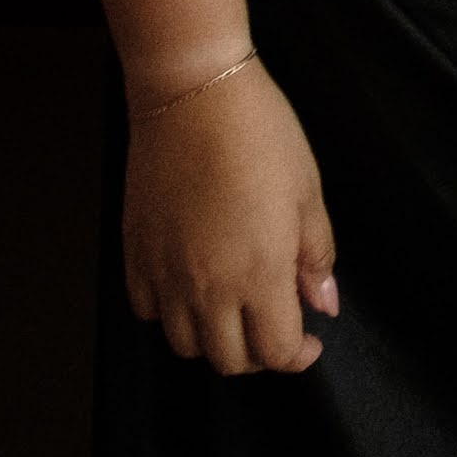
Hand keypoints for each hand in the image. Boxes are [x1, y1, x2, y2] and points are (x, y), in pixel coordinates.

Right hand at [122, 63, 335, 375]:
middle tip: (275, 323)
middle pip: (227, 359)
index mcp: (259, 275)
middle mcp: (206, 287)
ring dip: (213, 339)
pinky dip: (169, 313)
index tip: (309, 339)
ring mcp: (164, 273)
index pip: (274, 353)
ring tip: (234, 308)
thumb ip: (315, 259)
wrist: (194, 97)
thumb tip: (322, 306)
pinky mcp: (134, 254)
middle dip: (258, 354)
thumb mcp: (308, 196)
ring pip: (183, 344)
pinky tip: (190, 287)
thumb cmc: (263, 139)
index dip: (297, 356)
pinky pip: (146, 310)